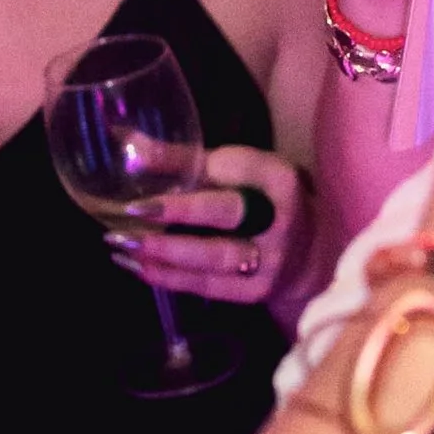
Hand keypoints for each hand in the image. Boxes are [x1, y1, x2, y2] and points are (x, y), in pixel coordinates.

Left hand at [107, 144, 307, 307]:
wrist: (308, 253)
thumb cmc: (261, 200)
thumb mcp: (233, 171)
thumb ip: (182, 159)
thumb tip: (125, 142)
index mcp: (276, 179)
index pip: (229, 170)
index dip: (186, 165)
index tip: (138, 164)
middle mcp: (280, 220)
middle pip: (226, 214)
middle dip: (179, 211)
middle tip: (132, 211)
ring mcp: (270, 260)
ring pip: (215, 256)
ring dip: (167, 251)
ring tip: (125, 244)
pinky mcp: (257, 291)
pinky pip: (209, 286)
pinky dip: (171, 278)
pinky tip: (140, 268)